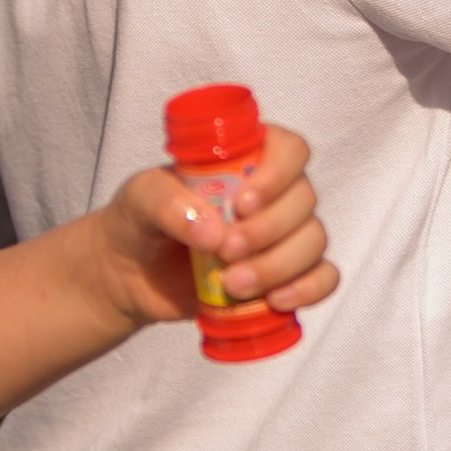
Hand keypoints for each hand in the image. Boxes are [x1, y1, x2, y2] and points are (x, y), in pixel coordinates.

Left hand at [94, 124, 333, 332]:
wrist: (127, 276)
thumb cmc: (138, 221)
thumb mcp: (139, 199)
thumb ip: (168, 203)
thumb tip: (214, 233)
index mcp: (244, 160)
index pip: (290, 150)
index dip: (279, 174)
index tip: (244, 203)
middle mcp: (272, 194)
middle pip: (304, 200)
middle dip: (268, 230)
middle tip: (225, 251)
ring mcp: (280, 237)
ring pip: (314, 241)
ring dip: (280, 265)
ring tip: (233, 284)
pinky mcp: (283, 277)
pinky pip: (322, 278)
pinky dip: (309, 289)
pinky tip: (276, 300)